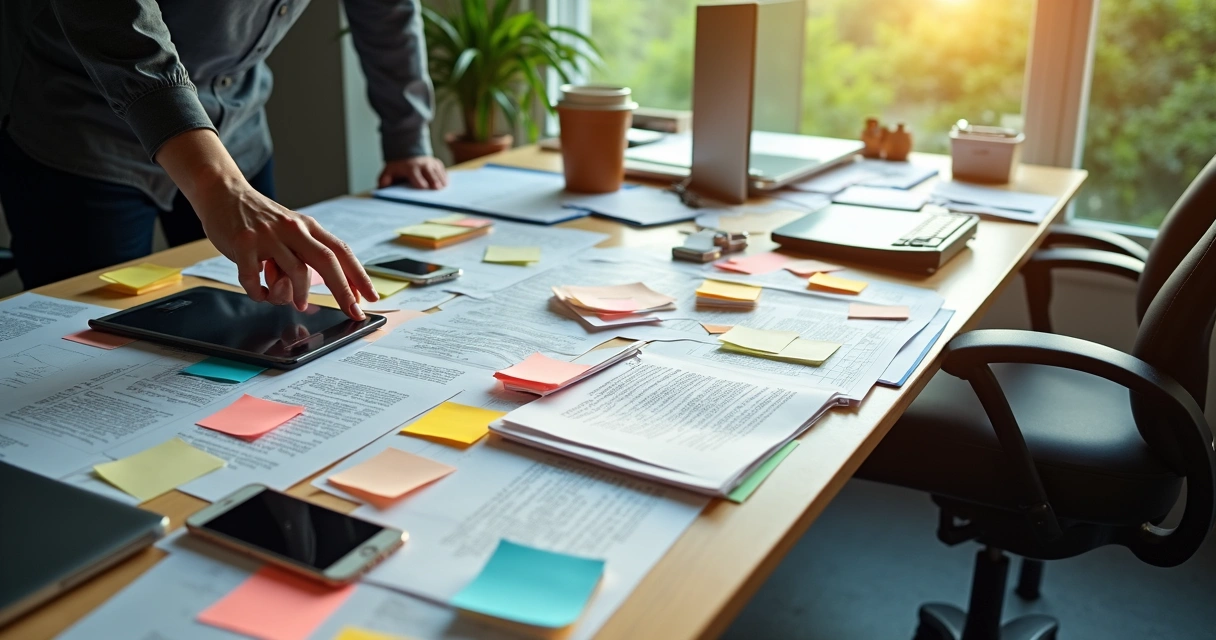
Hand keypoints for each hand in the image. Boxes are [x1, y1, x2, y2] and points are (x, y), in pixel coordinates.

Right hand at [156, 130, 377, 319]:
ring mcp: (268, 235)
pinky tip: (261, 293)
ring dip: (297, 295)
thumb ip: (305, 256)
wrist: (223, 192)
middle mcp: (293, 229)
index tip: (371, 297)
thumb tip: (320, 290)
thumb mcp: (290, 230)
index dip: (359, 275)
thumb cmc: (261, 218)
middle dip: (343, 290)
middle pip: (326, 261)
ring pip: (294, 273)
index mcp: (308, 226)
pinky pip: (255, 278)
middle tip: (352, 312)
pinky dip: (260, 293)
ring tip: (298, 303)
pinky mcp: (243, 243)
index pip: (341, 251)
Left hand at [378, 156, 447, 189]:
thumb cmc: (399, 167)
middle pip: (430, 173)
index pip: (415, 175)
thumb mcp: (388, 171)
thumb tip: (381, 187)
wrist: (407, 152)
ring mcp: (431, 163)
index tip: (423, 187)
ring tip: (444, 187)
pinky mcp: (437, 164)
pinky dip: (445, 177)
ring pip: (438, 172)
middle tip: (438, 188)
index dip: (419, 181)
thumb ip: (384, 179)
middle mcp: (422, 164)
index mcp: (410, 167)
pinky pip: (443, 170)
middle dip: (434, 180)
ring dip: (441, 180)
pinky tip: (446, 184)